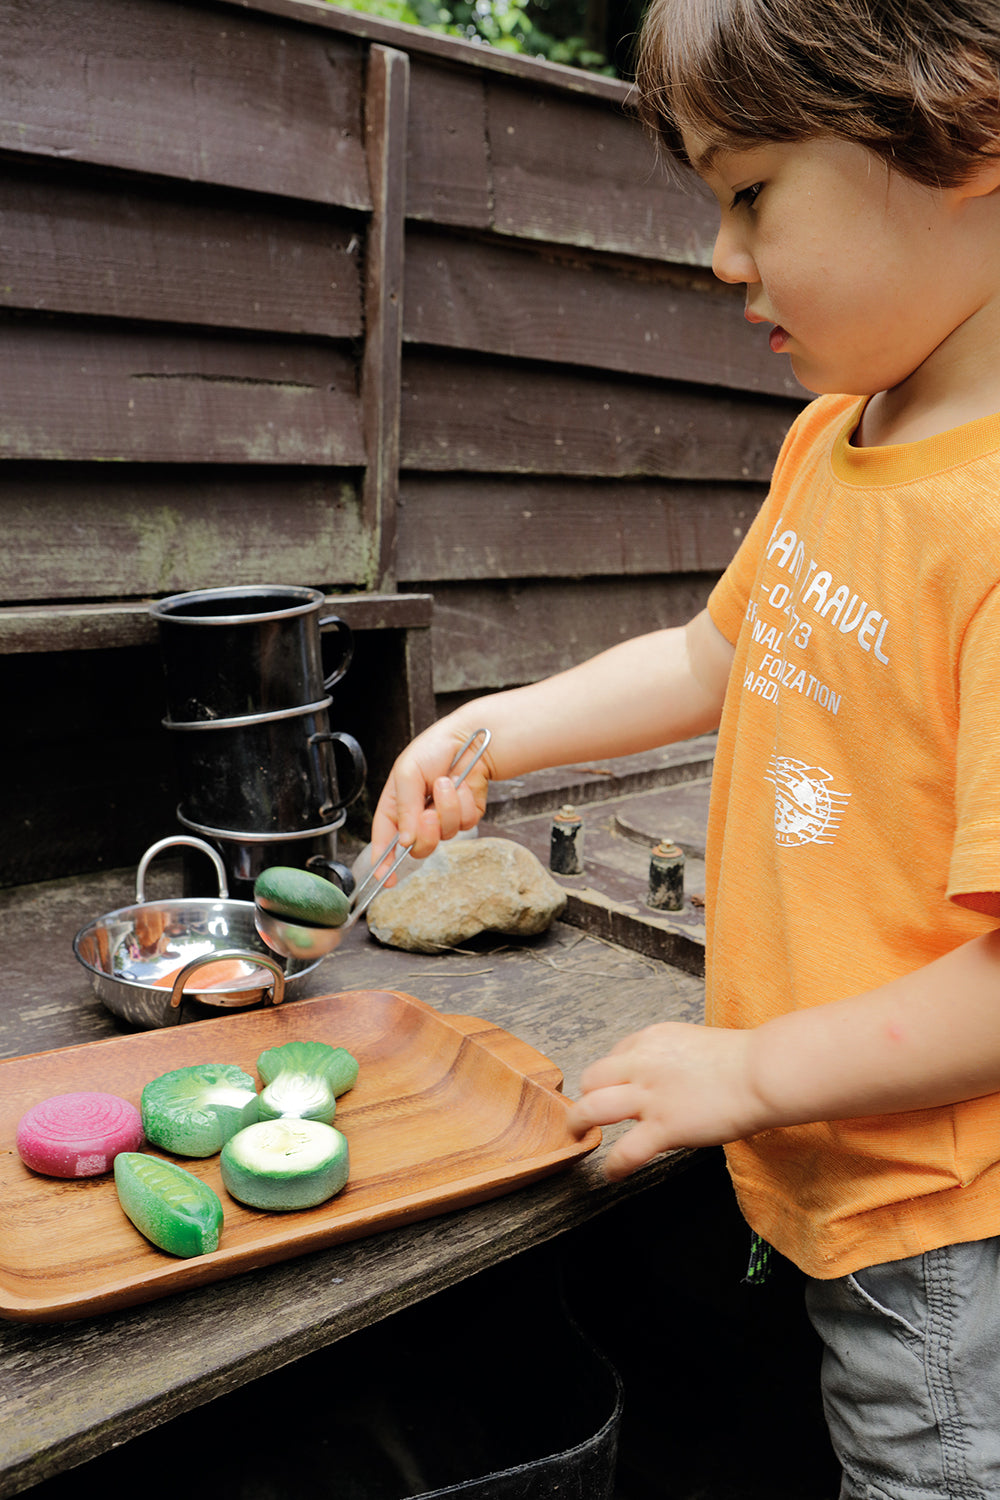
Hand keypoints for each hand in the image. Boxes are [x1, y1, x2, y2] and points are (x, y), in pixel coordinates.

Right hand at [370, 718, 495, 873]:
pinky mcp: (466, 816)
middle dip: (426, 832)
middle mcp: (418, 817)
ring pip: (445, 835)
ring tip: (447, 782)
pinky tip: (462, 784)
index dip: (383, 861)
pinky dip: (466, 802)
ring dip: (448, 807)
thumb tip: (404, 841)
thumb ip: (404, 808)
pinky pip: (467, 823)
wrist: (468, 739)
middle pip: (418, 847)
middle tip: (428, 812)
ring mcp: (443, 819)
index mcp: (396, 806)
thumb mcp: (407, 772)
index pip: (385, 840)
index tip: (384, 878)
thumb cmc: (432, 749)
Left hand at [566, 1022, 766, 1179]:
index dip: (611, 1076)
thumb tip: (666, 1076)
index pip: (615, 1056)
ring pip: (593, 1109)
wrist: (763, 1073)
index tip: (615, 1090)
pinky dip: (614, 1166)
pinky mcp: (664, 1127)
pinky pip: (625, 1151)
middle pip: (592, 1077)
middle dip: (587, 1096)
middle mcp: (642, 1064)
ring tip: (578, 1137)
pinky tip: (612, 1174)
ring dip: (580, 1124)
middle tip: (587, 1112)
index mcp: (651, 1040)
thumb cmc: (744, 1061)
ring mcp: (650, 1096)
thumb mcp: (695, 1044)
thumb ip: (672, 1058)